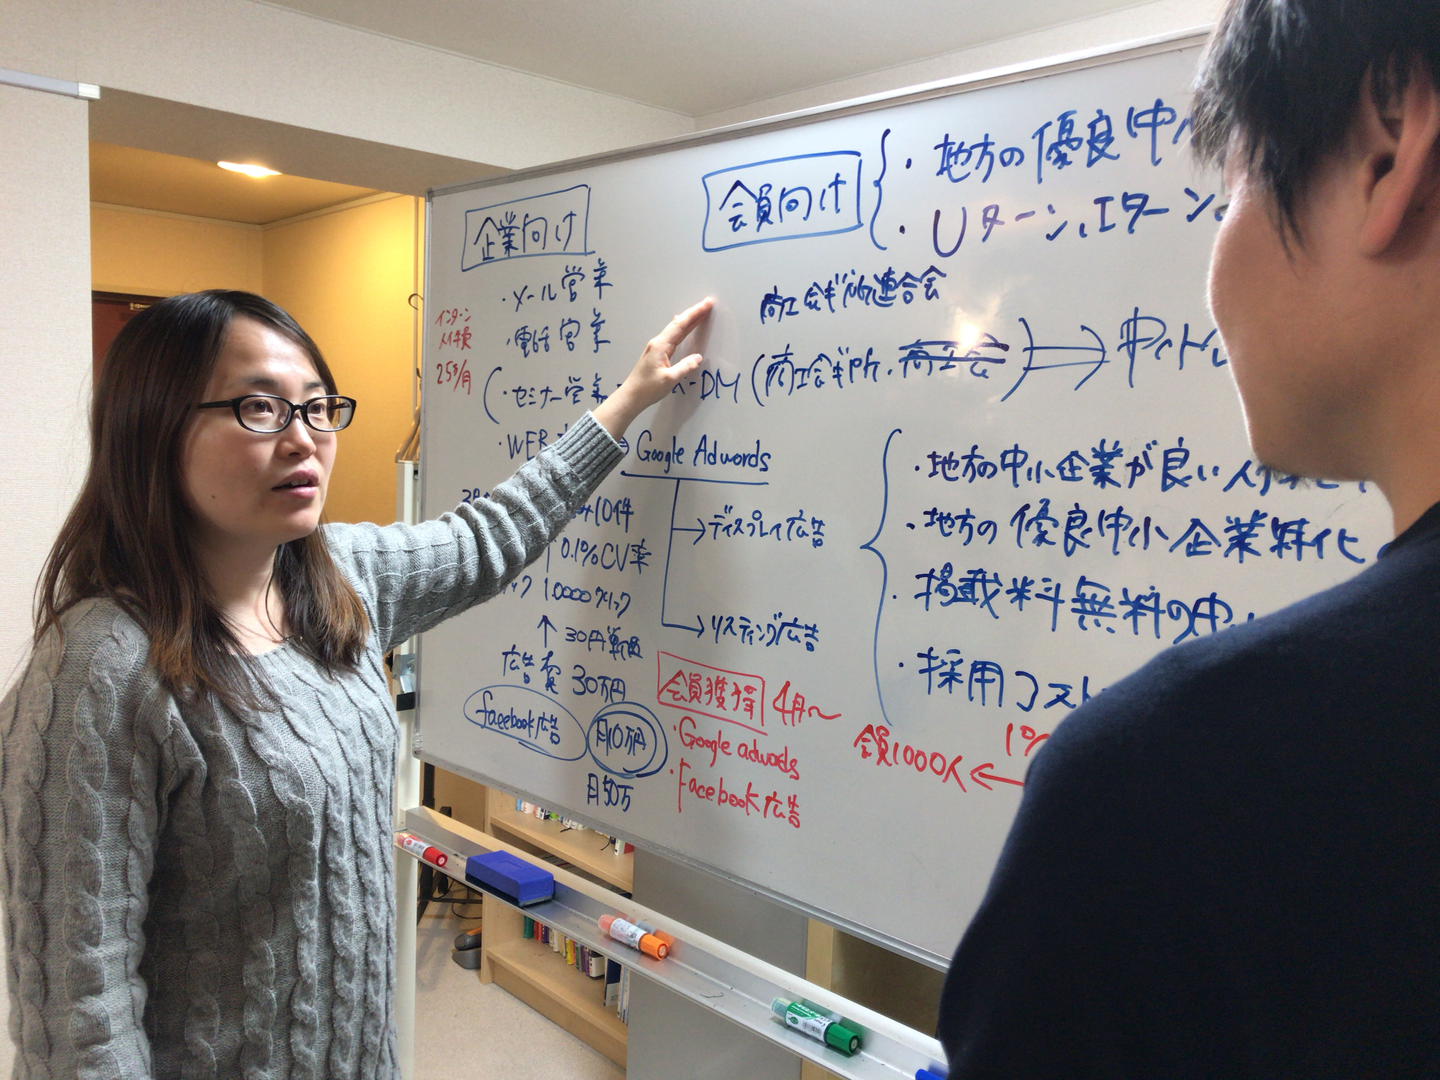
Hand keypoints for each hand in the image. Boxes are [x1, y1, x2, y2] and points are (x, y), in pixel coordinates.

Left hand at [592, 297, 713, 440]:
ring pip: (676, 330)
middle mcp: (658, 343)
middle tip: (707, 304)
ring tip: (700, 313)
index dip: (695, 314)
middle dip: (694, 314)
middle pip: (679, 324)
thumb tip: (698, 358)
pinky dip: (682, 330)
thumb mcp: (669, 379)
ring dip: (689, 321)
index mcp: (660, 346)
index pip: (681, 325)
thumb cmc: (647, 388)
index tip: (706, 304)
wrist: (631, 396)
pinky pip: (672, 337)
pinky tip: (683, 327)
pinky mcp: (657, 353)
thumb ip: (685, 367)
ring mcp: (656, 347)